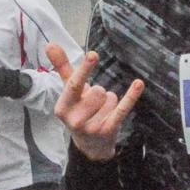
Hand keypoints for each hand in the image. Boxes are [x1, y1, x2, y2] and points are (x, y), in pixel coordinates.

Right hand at [50, 44, 143, 162]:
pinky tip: (138, 84)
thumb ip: (62, 68)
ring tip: (101, 113)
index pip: (74, 84)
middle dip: (99, 93)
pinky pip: (122, 109)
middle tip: (93, 105)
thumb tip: (50, 44)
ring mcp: (92, 127)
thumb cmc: (79, 111)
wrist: (90, 146)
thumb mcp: (69, 92)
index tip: (94, 55)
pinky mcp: (109, 130)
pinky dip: (131, 96)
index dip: (85, 70)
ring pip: (110, 97)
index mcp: (62, 107)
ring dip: (110, 102)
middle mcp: (75, 119)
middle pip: (98, 90)